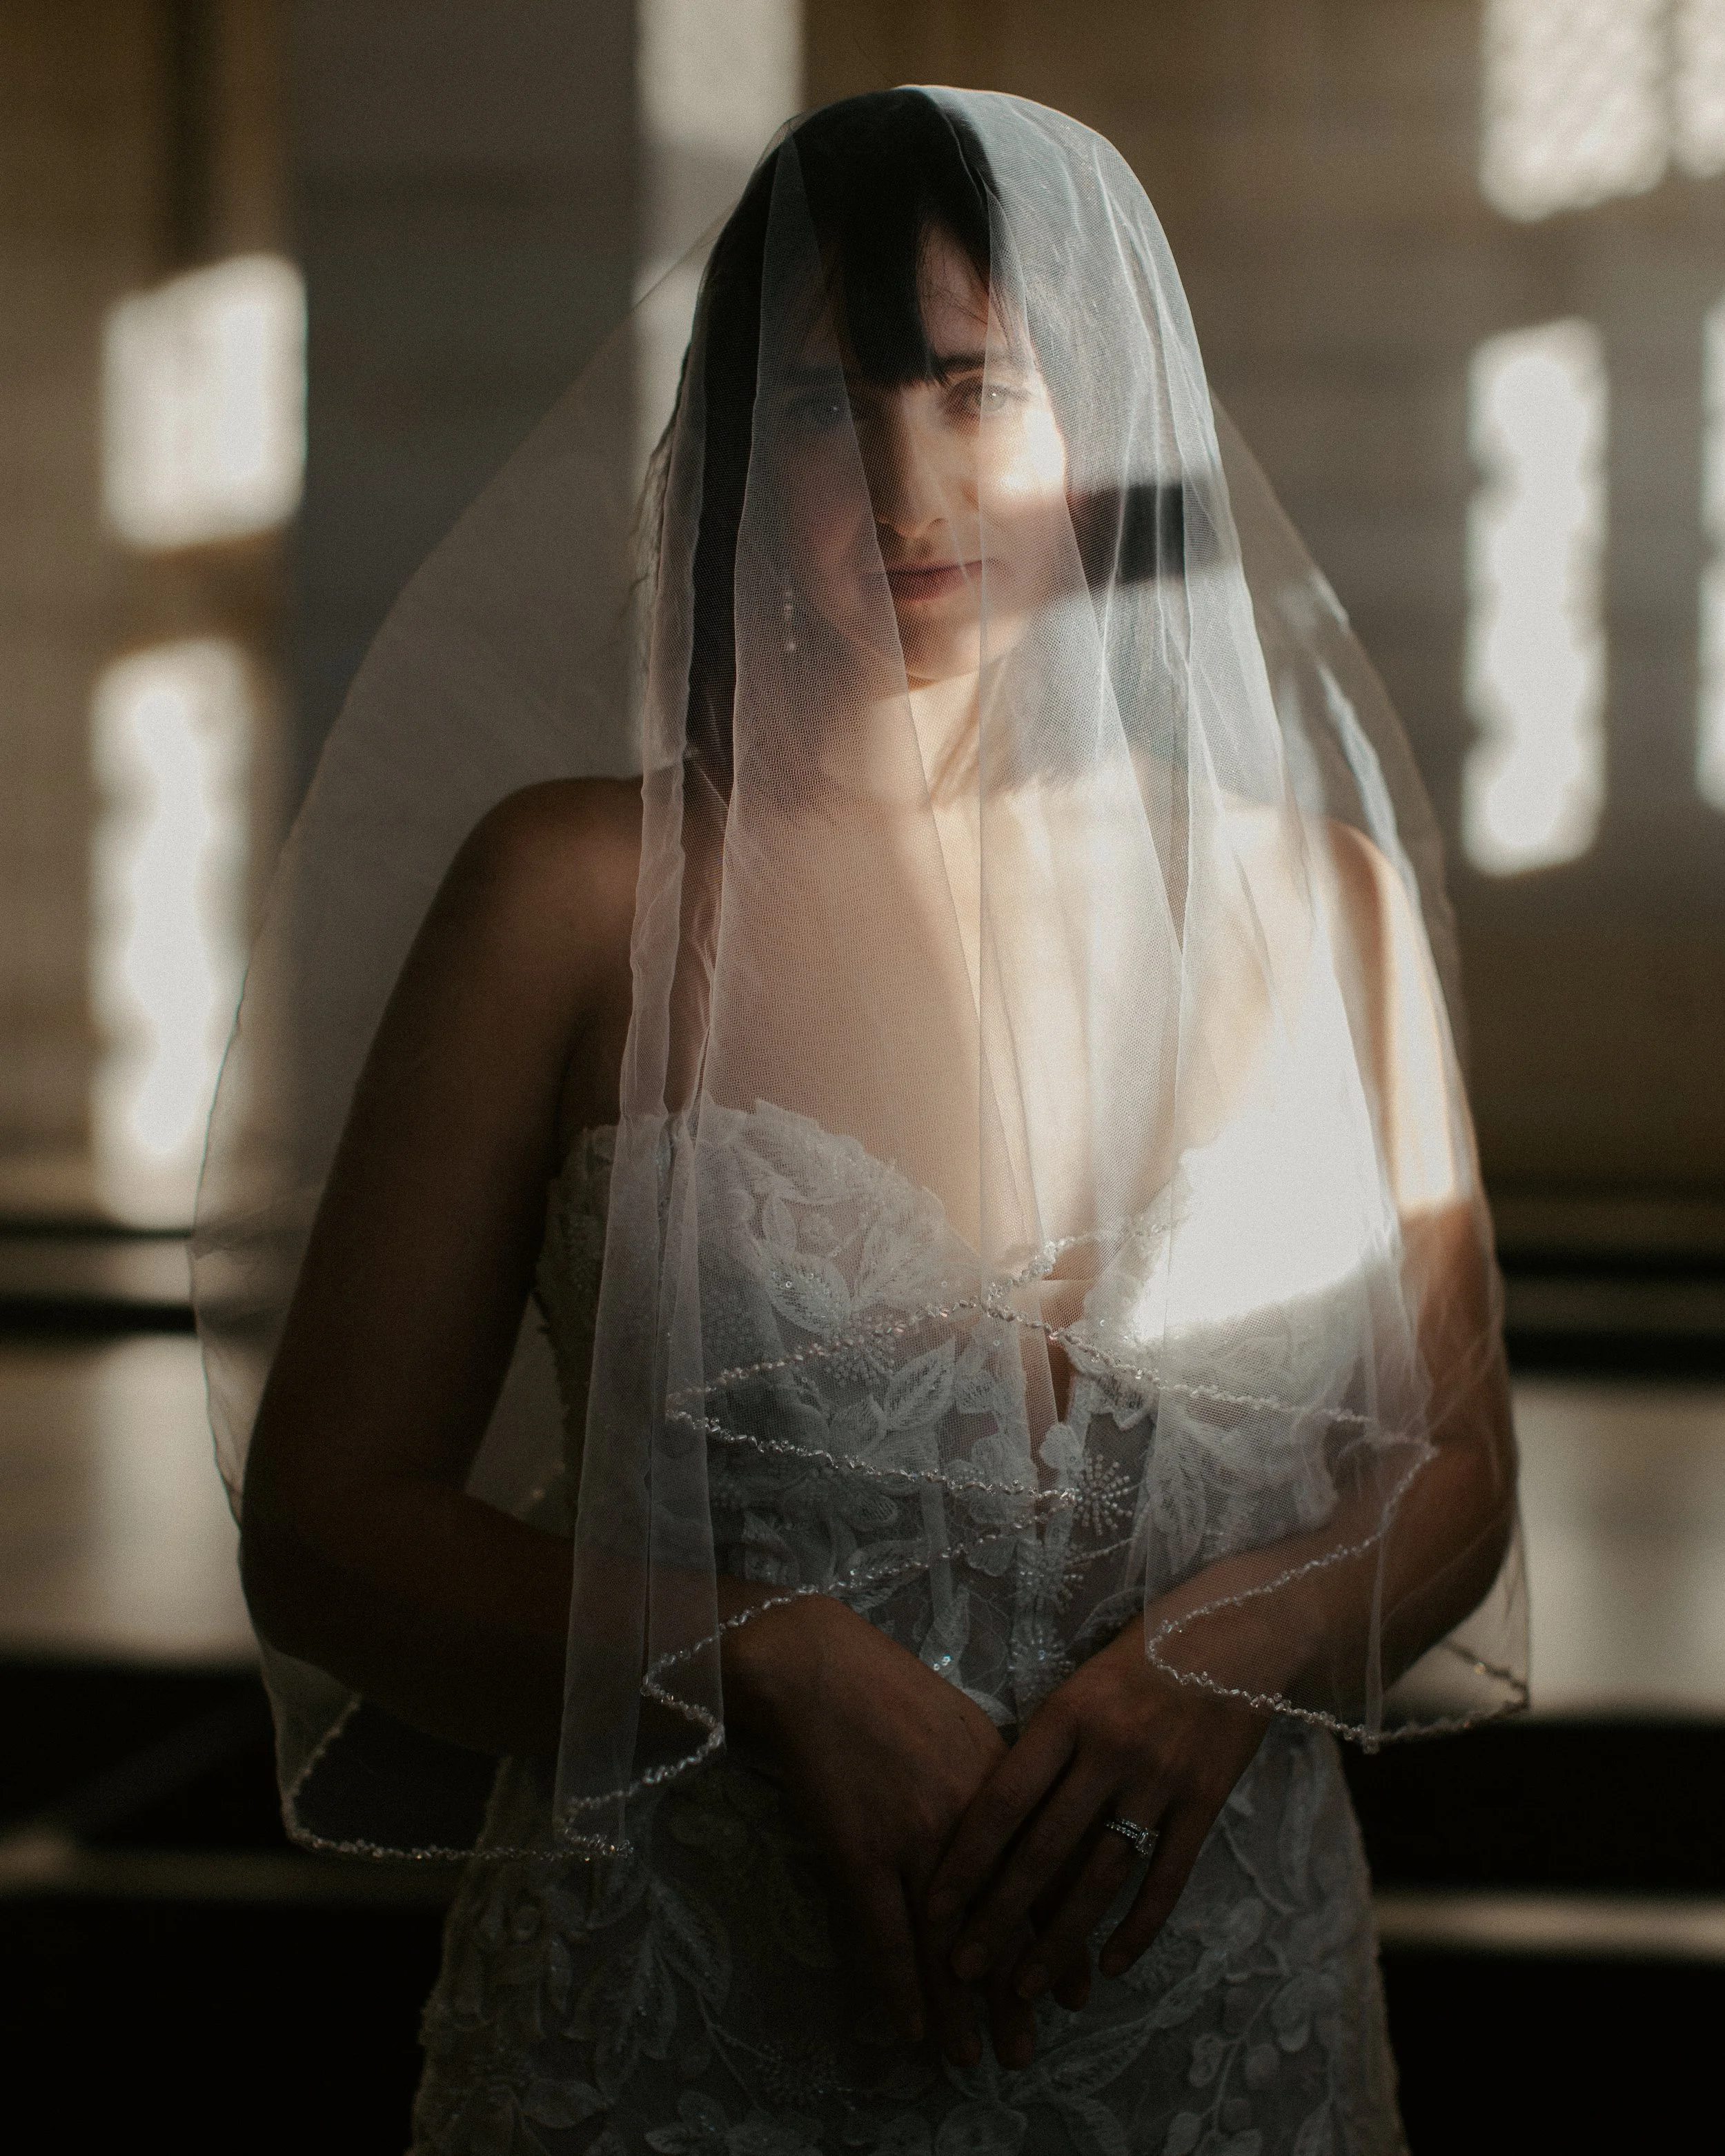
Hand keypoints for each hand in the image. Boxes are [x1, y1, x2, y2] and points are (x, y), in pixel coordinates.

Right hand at [721, 1594, 1064, 2066]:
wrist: (816, 1666)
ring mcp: (913, 1838)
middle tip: (1027, 2046)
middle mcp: (969, 1818)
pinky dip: (899, 1986)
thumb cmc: (889, 1688)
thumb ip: (999, 1785)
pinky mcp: (858, 1851)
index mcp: (1003, 1783)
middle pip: (1003, 1922)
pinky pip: (884, 1934)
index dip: (1060, 1940)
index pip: (1045, 1880)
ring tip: (973, 2058)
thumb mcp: (965, 1725)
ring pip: (946, 1941)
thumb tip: (1025, 1839)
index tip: (1076, 1990)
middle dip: (1017, 1991)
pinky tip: (912, 2029)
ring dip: (959, 2008)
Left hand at [924, 1613, 1269, 1999]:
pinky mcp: (1205, 1802)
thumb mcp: (1081, 1684)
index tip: (933, 1908)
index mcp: (1067, 1714)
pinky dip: (1140, 1928)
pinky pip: (1167, 1878)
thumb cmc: (1143, 1654)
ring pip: (1102, 1876)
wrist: (1238, 1632)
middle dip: (999, 1916)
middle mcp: (1110, 1749)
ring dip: (1061, 1940)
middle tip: (963, 1970)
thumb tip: (994, 1813)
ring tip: (1027, 1988)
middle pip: (1045, 1849)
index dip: (966, 1859)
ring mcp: (1160, 1779)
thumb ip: (1045, 1744)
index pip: (1004, 1799)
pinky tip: (1113, 1966)